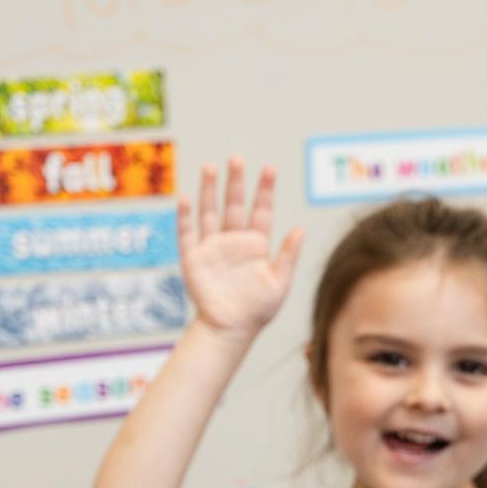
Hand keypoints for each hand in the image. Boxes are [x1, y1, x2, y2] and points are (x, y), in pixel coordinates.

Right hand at [179, 158, 303, 340]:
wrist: (232, 329)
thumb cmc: (259, 309)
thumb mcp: (280, 283)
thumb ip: (288, 256)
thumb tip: (300, 229)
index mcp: (256, 245)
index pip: (262, 211)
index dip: (265, 191)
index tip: (269, 169)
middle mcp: (234, 241)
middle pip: (234, 205)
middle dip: (236, 182)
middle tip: (237, 159)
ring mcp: (212, 247)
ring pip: (210, 212)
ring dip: (209, 190)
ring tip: (210, 168)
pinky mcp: (194, 258)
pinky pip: (187, 234)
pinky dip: (185, 217)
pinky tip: (185, 198)